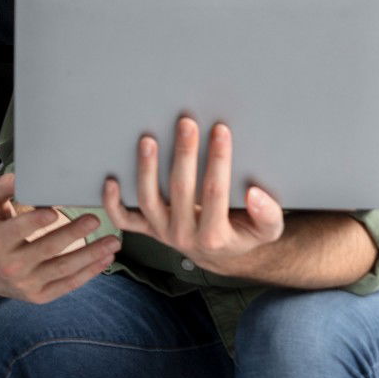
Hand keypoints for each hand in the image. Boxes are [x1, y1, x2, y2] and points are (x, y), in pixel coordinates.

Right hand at [0, 172, 119, 304]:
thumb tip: (18, 177)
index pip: (17, 230)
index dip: (36, 222)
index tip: (55, 212)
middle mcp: (10, 265)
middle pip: (47, 248)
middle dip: (73, 233)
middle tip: (94, 219)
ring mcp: (27, 283)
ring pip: (63, 268)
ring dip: (91, 255)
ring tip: (112, 242)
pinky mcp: (40, 296)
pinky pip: (68, 284)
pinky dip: (90, 272)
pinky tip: (105, 259)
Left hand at [101, 118, 284, 274]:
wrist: (219, 253)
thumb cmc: (243, 233)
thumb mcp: (266, 231)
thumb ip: (268, 215)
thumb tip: (256, 195)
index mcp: (215, 236)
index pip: (215, 192)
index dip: (218, 160)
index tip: (220, 130)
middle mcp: (184, 236)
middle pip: (180, 191)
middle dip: (184, 154)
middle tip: (186, 123)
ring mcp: (161, 232)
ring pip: (148, 201)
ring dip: (146, 169)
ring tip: (148, 140)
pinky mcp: (146, 229)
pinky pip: (124, 219)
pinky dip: (112, 202)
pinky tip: (110, 179)